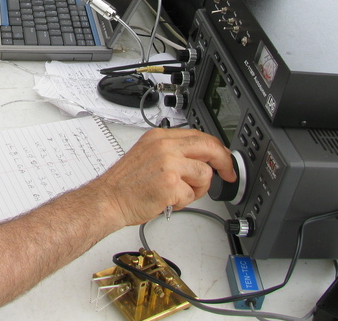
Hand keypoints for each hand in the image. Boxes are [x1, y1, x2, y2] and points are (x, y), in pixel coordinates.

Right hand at [96, 128, 234, 227]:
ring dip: (197, 189)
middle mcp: (164, 146)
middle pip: (209, 146)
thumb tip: (199, 159)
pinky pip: (192, 194)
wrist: (109, 199)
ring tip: (179, 193)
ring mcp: (168, 163)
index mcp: (159, 136)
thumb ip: (172, 152)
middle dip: (224, 162)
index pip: (198, 135)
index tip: (223, 159)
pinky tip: (168, 200)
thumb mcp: (148, 155)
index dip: (216, 148)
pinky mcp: (170, 183)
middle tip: (228, 173)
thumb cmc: (126, 183)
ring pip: (204, 174)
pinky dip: (183, 202)